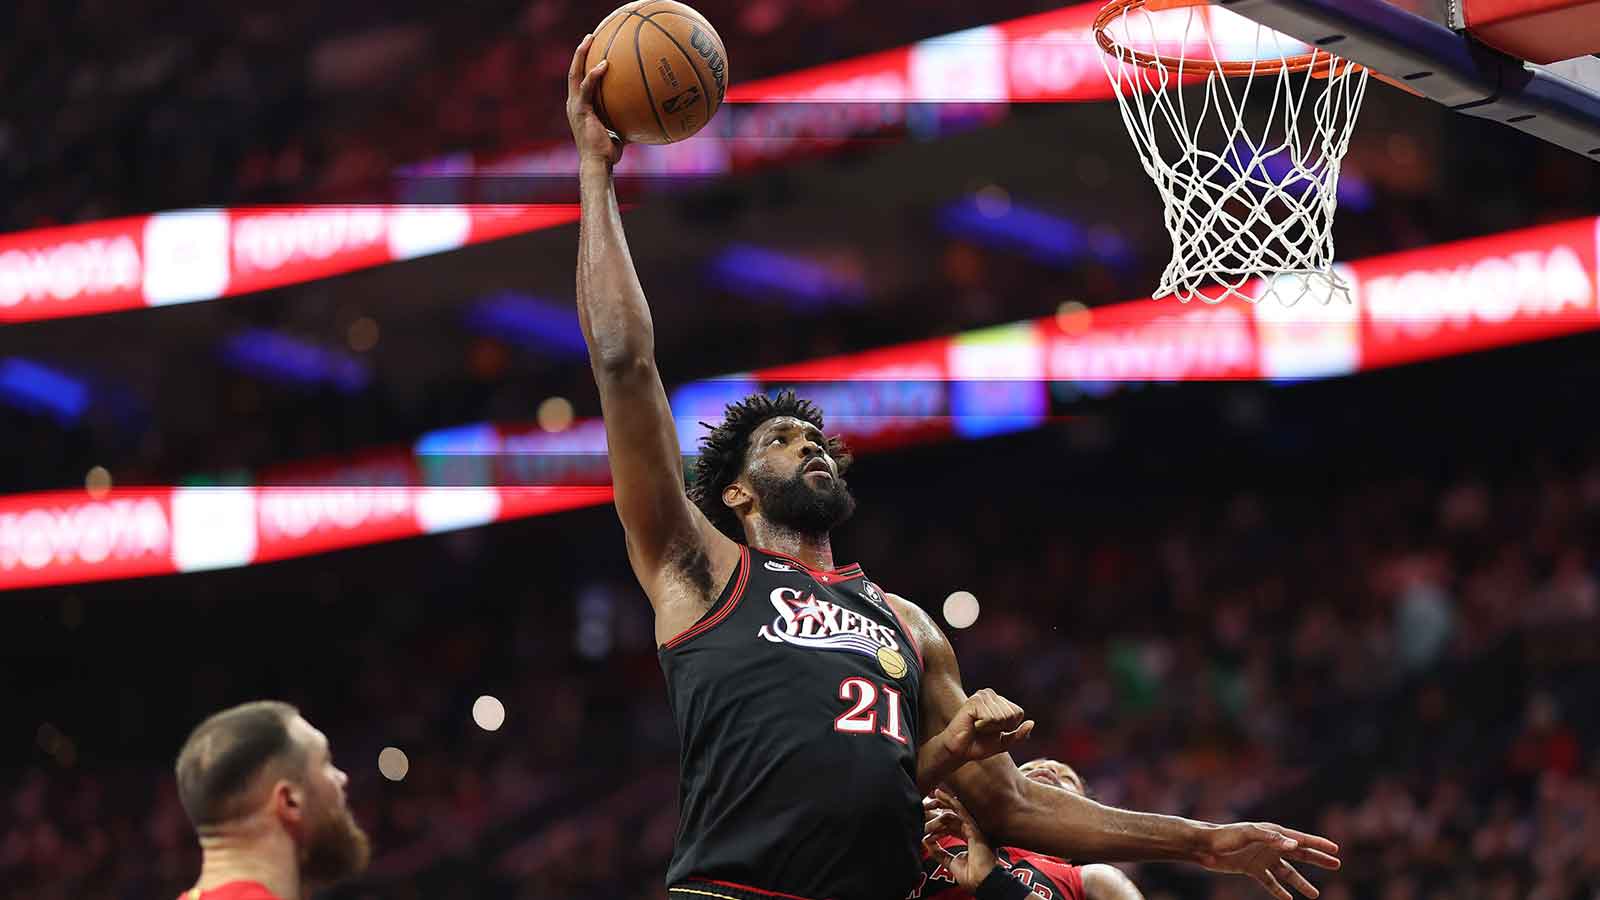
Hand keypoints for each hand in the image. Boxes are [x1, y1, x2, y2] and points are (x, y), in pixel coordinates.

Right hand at [566, 33, 623, 166]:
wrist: (598, 164)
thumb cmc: (609, 154)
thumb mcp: (620, 132)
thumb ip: (627, 120)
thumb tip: (645, 113)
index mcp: (580, 107)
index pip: (580, 81)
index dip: (584, 64)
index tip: (594, 49)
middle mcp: (574, 103)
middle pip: (574, 71)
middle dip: (581, 52)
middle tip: (590, 36)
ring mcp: (575, 106)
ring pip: (575, 74)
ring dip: (581, 54)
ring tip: (590, 38)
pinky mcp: (579, 110)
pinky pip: (586, 87)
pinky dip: (594, 74)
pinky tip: (605, 64)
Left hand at [922, 789, 999, 891]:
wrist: (982, 881)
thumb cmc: (972, 876)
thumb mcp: (951, 862)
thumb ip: (940, 852)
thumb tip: (927, 843)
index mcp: (970, 840)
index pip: (953, 828)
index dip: (941, 825)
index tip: (928, 823)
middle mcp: (973, 832)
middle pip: (955, 817)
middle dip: (943, 808)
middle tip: (931, 800)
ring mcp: (974, 829)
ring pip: (958, 811)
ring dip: (946, 801)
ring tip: (935, 792)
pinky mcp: (974, 828)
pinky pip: (961, 811)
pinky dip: (951, 803)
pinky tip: (943, 795)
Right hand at [939, 688, 1034, 765]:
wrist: (959, 751)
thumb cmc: (979, 745)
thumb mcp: (1004, 743)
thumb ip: (1019, 735)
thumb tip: (1032, 723)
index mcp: (998, 700)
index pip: (1018, 713)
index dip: (1009, 727)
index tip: (993, 730)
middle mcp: (990, 694)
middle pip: (1011, 715)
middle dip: (1000, 728)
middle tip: (984, 730)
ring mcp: (981, 696)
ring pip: (1001, 717)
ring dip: (991, 728)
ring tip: (978, 727)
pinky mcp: (973, 701)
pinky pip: (990, 717)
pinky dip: (984, 726)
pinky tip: (974, 725)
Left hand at [1197, 822, 1341, 899]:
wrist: (1204, 846)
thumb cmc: (1226, 835)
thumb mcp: (1248, 833)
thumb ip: (1271, 837)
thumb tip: (1295, 844)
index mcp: (1272, 833)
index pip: (1301, 839)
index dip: (1318, 844)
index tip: (1336, 850)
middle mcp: (1270, 845)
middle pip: (1300, 854)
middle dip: (1318, 860)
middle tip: (1336, 865)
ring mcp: (1262, 858)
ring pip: (1287, 873)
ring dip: (1300, 884)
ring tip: (1315, 895)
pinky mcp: (1252, 869)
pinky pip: (1270, 882)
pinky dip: (1279, 891)